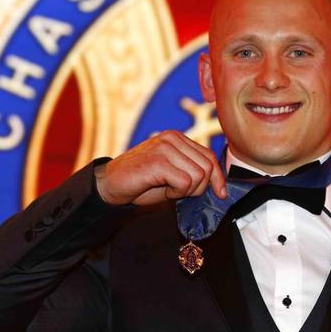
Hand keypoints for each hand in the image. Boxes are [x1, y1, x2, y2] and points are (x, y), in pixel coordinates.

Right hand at [94, 131, 226, 205]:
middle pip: (207, 167)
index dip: (217, 178)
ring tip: (168, 189)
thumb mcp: (173, 175)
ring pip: (198, 175)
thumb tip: (219, 185)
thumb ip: (193, 172)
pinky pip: (185, 183)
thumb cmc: (142, 182)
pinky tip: (163, 190)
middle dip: (199, 187)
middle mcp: (172, 138)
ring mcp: (164, 147)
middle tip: (179, 192)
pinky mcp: (158, 161)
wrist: (110, 186)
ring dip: (186, 191)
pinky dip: (176, 193)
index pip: (209, 156)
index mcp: (177, 138)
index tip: (220, 193)